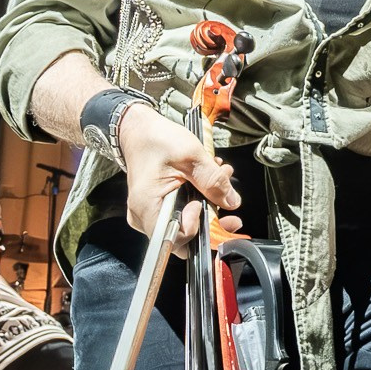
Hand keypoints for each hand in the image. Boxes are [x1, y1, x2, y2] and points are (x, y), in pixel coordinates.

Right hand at [117, 105, 240, 254]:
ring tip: (219, 180)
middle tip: (226, 199)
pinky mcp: (157, 207)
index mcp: (147, 206)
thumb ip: (212, 181)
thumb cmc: (156, 140)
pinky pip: (180, 214)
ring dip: (207, 207)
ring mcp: (150, 213)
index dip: (195, 227)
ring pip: (184, 225)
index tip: (201, 203)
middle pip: (182, 238)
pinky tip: (208, 182)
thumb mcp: (191, 155)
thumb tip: (231, 202)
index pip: (175, 239)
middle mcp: (145, 216)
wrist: (139, 130)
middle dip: (210, 220)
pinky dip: (198, 201)